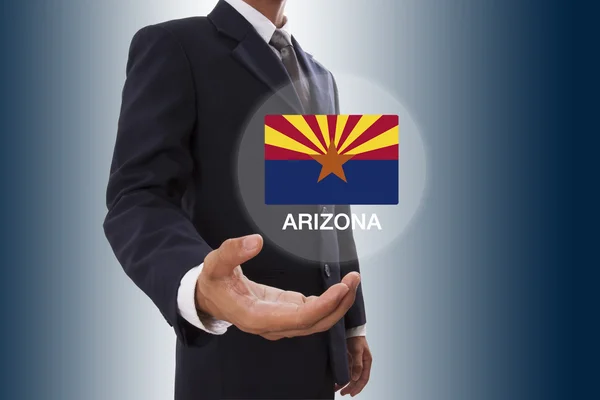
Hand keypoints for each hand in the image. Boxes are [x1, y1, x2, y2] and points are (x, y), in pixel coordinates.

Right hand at [195, 234, 360, 339]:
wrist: (210, 297)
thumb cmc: (213, 282)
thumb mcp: (215, 263)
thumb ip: (233, 252)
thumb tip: (256, 241)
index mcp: (257, 317)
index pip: (299, 319)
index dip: (323, 306)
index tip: (341, 289)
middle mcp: (274, 325)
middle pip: (315, 324)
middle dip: (339, 305)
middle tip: (354, 279)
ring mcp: (282, 321)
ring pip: (317, 321)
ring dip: (338, 304)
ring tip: (353, 281)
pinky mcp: (287, 312)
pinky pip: (314, 312)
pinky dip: (329, 301)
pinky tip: (341, 287)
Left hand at [336, 336, 371, 395]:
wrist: (350, 328)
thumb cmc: (356, 338)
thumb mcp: (357, 351)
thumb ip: (357, 364)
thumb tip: (356, 378)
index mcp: (367, 362)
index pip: (364, 378)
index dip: (358, 387)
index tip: (351, 393)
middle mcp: (361, 363)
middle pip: (357, 379)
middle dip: (350, 387)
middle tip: (343, 393)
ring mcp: (355, 362)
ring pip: (350, 376)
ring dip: (345, 383)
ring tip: (337, 389)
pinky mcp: (349, 359)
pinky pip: (346, 370)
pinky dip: (342, 376)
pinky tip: (336, 380)